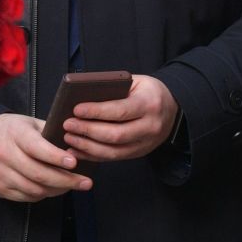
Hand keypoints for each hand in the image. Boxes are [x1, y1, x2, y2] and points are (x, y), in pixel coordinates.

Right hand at [0, 113, 92, 201]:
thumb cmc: (11, 130)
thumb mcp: (29, 123)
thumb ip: (50, 132)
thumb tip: (75, 144)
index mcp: (15, 134)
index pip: (37, 148)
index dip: (56, 157)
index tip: (74, 163)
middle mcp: (5, 155)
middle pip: (39, 174)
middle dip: (66, 181)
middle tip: (85, 183)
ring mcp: (0, 174)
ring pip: (34, 189)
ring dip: (57, 190)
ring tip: (72, 186)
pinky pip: (26, 197)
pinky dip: (43, 194)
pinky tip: (52, 188)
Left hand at [63, 75, 179, 162]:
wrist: (173, 108)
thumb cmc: (147, 92)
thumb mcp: (136, 82)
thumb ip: (114, 89)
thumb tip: (82, 97)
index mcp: (149, 104)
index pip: (120, 111)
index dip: (96, 112)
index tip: (76, 110)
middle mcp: (150, 127)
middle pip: (115, 135)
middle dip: (88, 131)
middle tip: (68, 125)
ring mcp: (146, 144)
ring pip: (113, 152)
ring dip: (87, 147)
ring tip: (69, 138)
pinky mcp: (139, 153)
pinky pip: (113, 158)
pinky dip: (93, 156)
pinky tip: (77, 151)